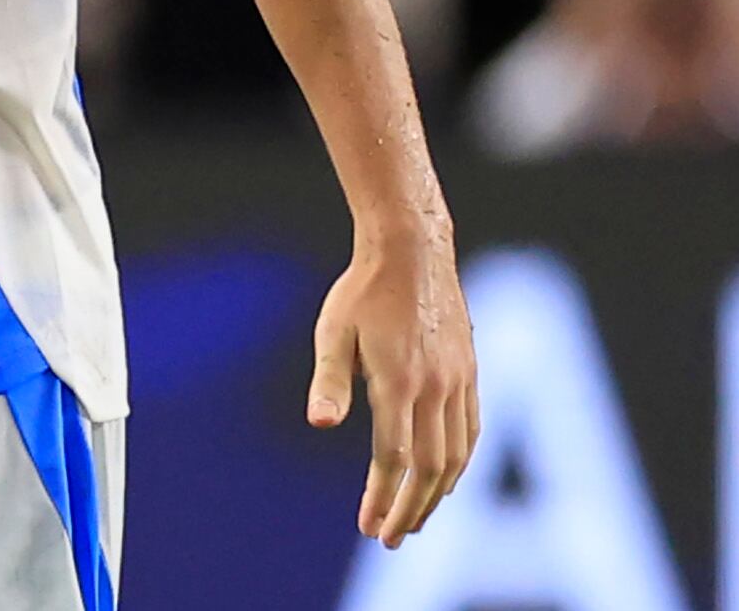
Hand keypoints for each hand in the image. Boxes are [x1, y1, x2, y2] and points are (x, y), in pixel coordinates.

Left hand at [308, 225, 476, 545]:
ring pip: (456, 457)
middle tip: (391, 539)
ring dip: (437, 496)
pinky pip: (471, 432)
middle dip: (410, 511)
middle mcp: (435, 389)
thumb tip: (319, 426)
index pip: (393, 458)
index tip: (369, 528)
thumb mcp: (333, 331)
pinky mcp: (470, 374)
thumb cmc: (362, 290)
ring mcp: (459, 383)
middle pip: (429, 469)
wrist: (413, 251)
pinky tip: (444, 479)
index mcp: (398, 382)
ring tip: (415, 520)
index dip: (383, 498)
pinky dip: (459, 464)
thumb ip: (329, 382)